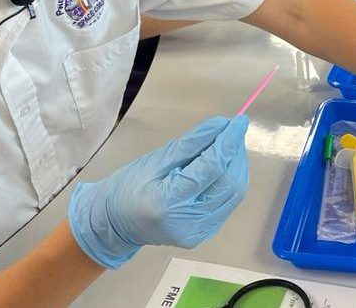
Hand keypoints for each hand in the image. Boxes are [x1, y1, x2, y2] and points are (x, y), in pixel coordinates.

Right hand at [68, 116, 249, 268]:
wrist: (116, 223)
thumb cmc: (129, 186)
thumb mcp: (156, 159)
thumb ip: (191, 143)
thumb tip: (222, 124)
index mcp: (169, 202)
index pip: (212, 168)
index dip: (229, 142)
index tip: (239, 121)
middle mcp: (189, 222)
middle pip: (229, 183)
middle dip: (236, 153)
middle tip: (233, 131)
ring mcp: (199, 232)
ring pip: (234, 193)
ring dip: (237, 166)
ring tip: (229, 145)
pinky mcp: (204, 233)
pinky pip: (227, 202)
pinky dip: (230, 180)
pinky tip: (222, 167)